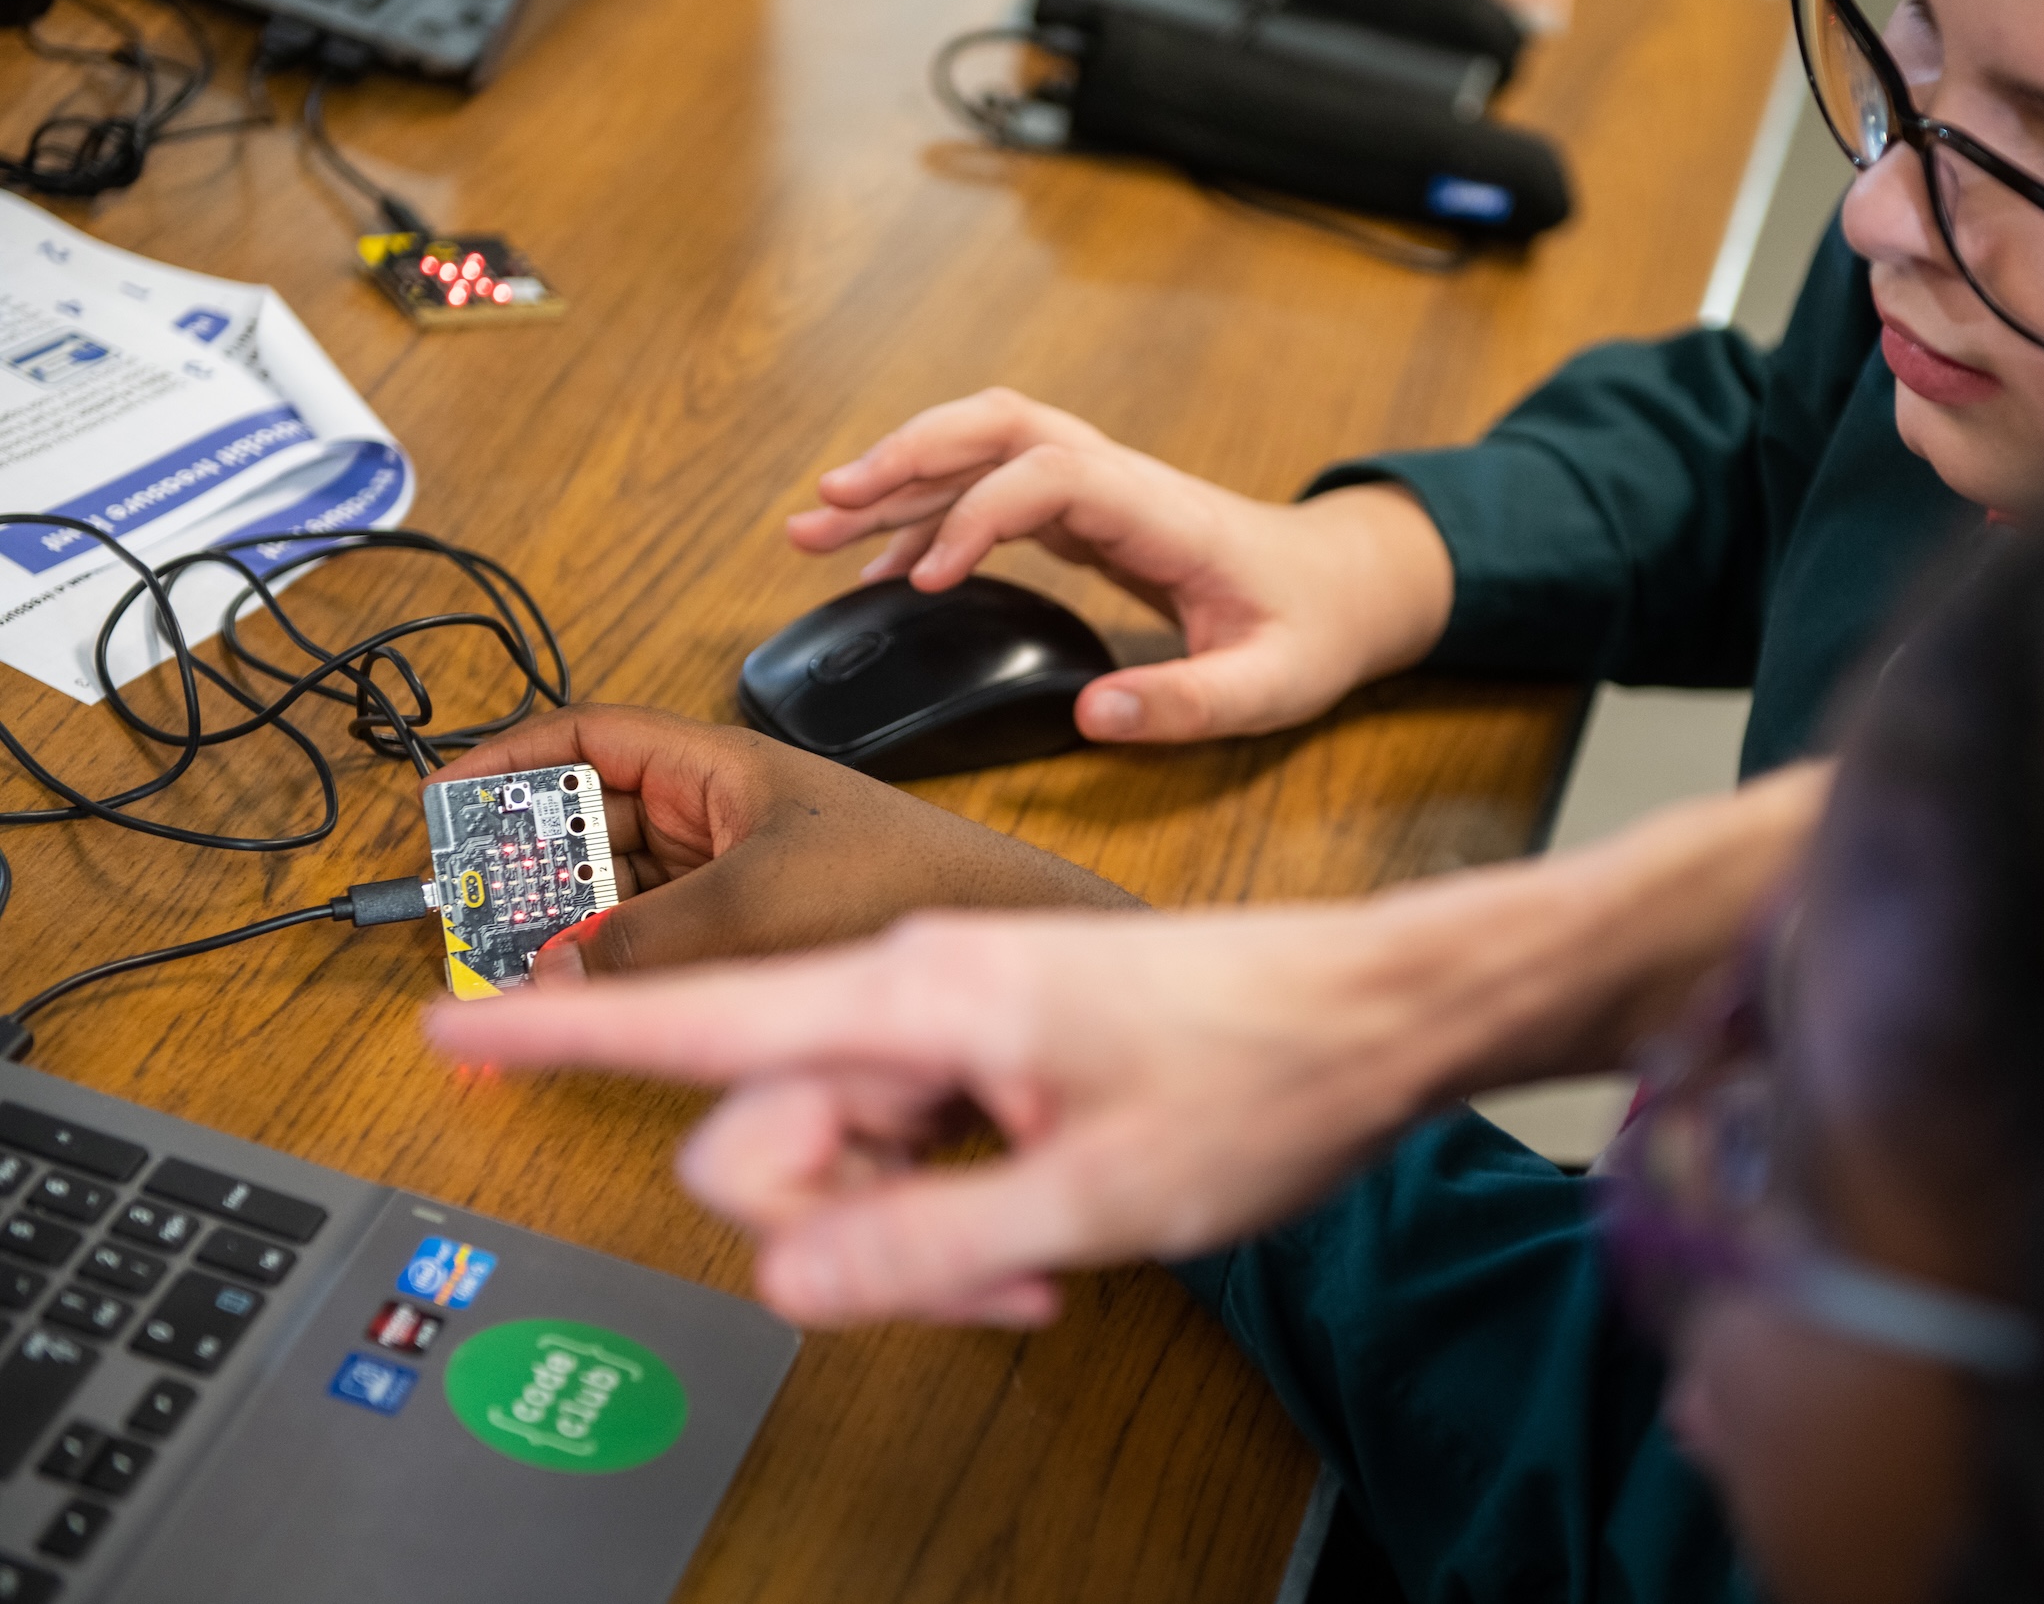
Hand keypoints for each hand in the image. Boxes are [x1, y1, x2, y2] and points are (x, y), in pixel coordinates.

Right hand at [428, 898, 1485, 1328]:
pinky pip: (910, 1140)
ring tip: (1035, 1253)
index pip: (701, 1018)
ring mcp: (953, 1016)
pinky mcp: (993, 1045)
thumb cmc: (1257, 1073)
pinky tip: (1039, 1232)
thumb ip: (919, 1242)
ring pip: (843, 1146)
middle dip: (826, 1218)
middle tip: (965, 1270)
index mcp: (912, 994)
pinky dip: (947, 1203)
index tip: (452, 1029)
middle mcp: (912, 989)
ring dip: (905, 1227)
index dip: (565, 1038)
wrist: (1373, 1013)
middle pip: (764, 1124)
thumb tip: (777, 1273)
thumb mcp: (1091, 1195)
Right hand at [429, 705, 1138, 981]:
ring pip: (619, 883)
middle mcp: (722, 810)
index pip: (585, 736)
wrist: (1005, 927)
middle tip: (463, 907)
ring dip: (564, 917)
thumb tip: (544, 975)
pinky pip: (658, 932)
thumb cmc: (904, 881)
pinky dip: (614, 958)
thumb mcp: (752, 906)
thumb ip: (640, 941)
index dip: (505, 761)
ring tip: (505, 958)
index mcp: (717, 766)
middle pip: (589, 816)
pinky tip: (583, 992)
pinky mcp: (760, 928)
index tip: (439, 801)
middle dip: (523, 857)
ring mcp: (739, 869)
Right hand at [791, 389, 1453, 742]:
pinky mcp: (1086, 510)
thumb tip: (1093, 716)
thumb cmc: (1313, 631)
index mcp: (1163, 511)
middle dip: (906, 457)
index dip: (979, 516)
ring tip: (810, 529)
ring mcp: (1100, 487)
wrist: (1348, 587)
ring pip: (983, 447)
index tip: (926, 582)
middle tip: (823, 508)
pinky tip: (879, 569)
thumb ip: (1185, 703)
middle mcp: (1122, 479)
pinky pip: (993, 490)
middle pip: (998, 426)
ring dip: (898, 477)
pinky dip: (928, 518)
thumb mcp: (1269, 686)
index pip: (1050, 474)